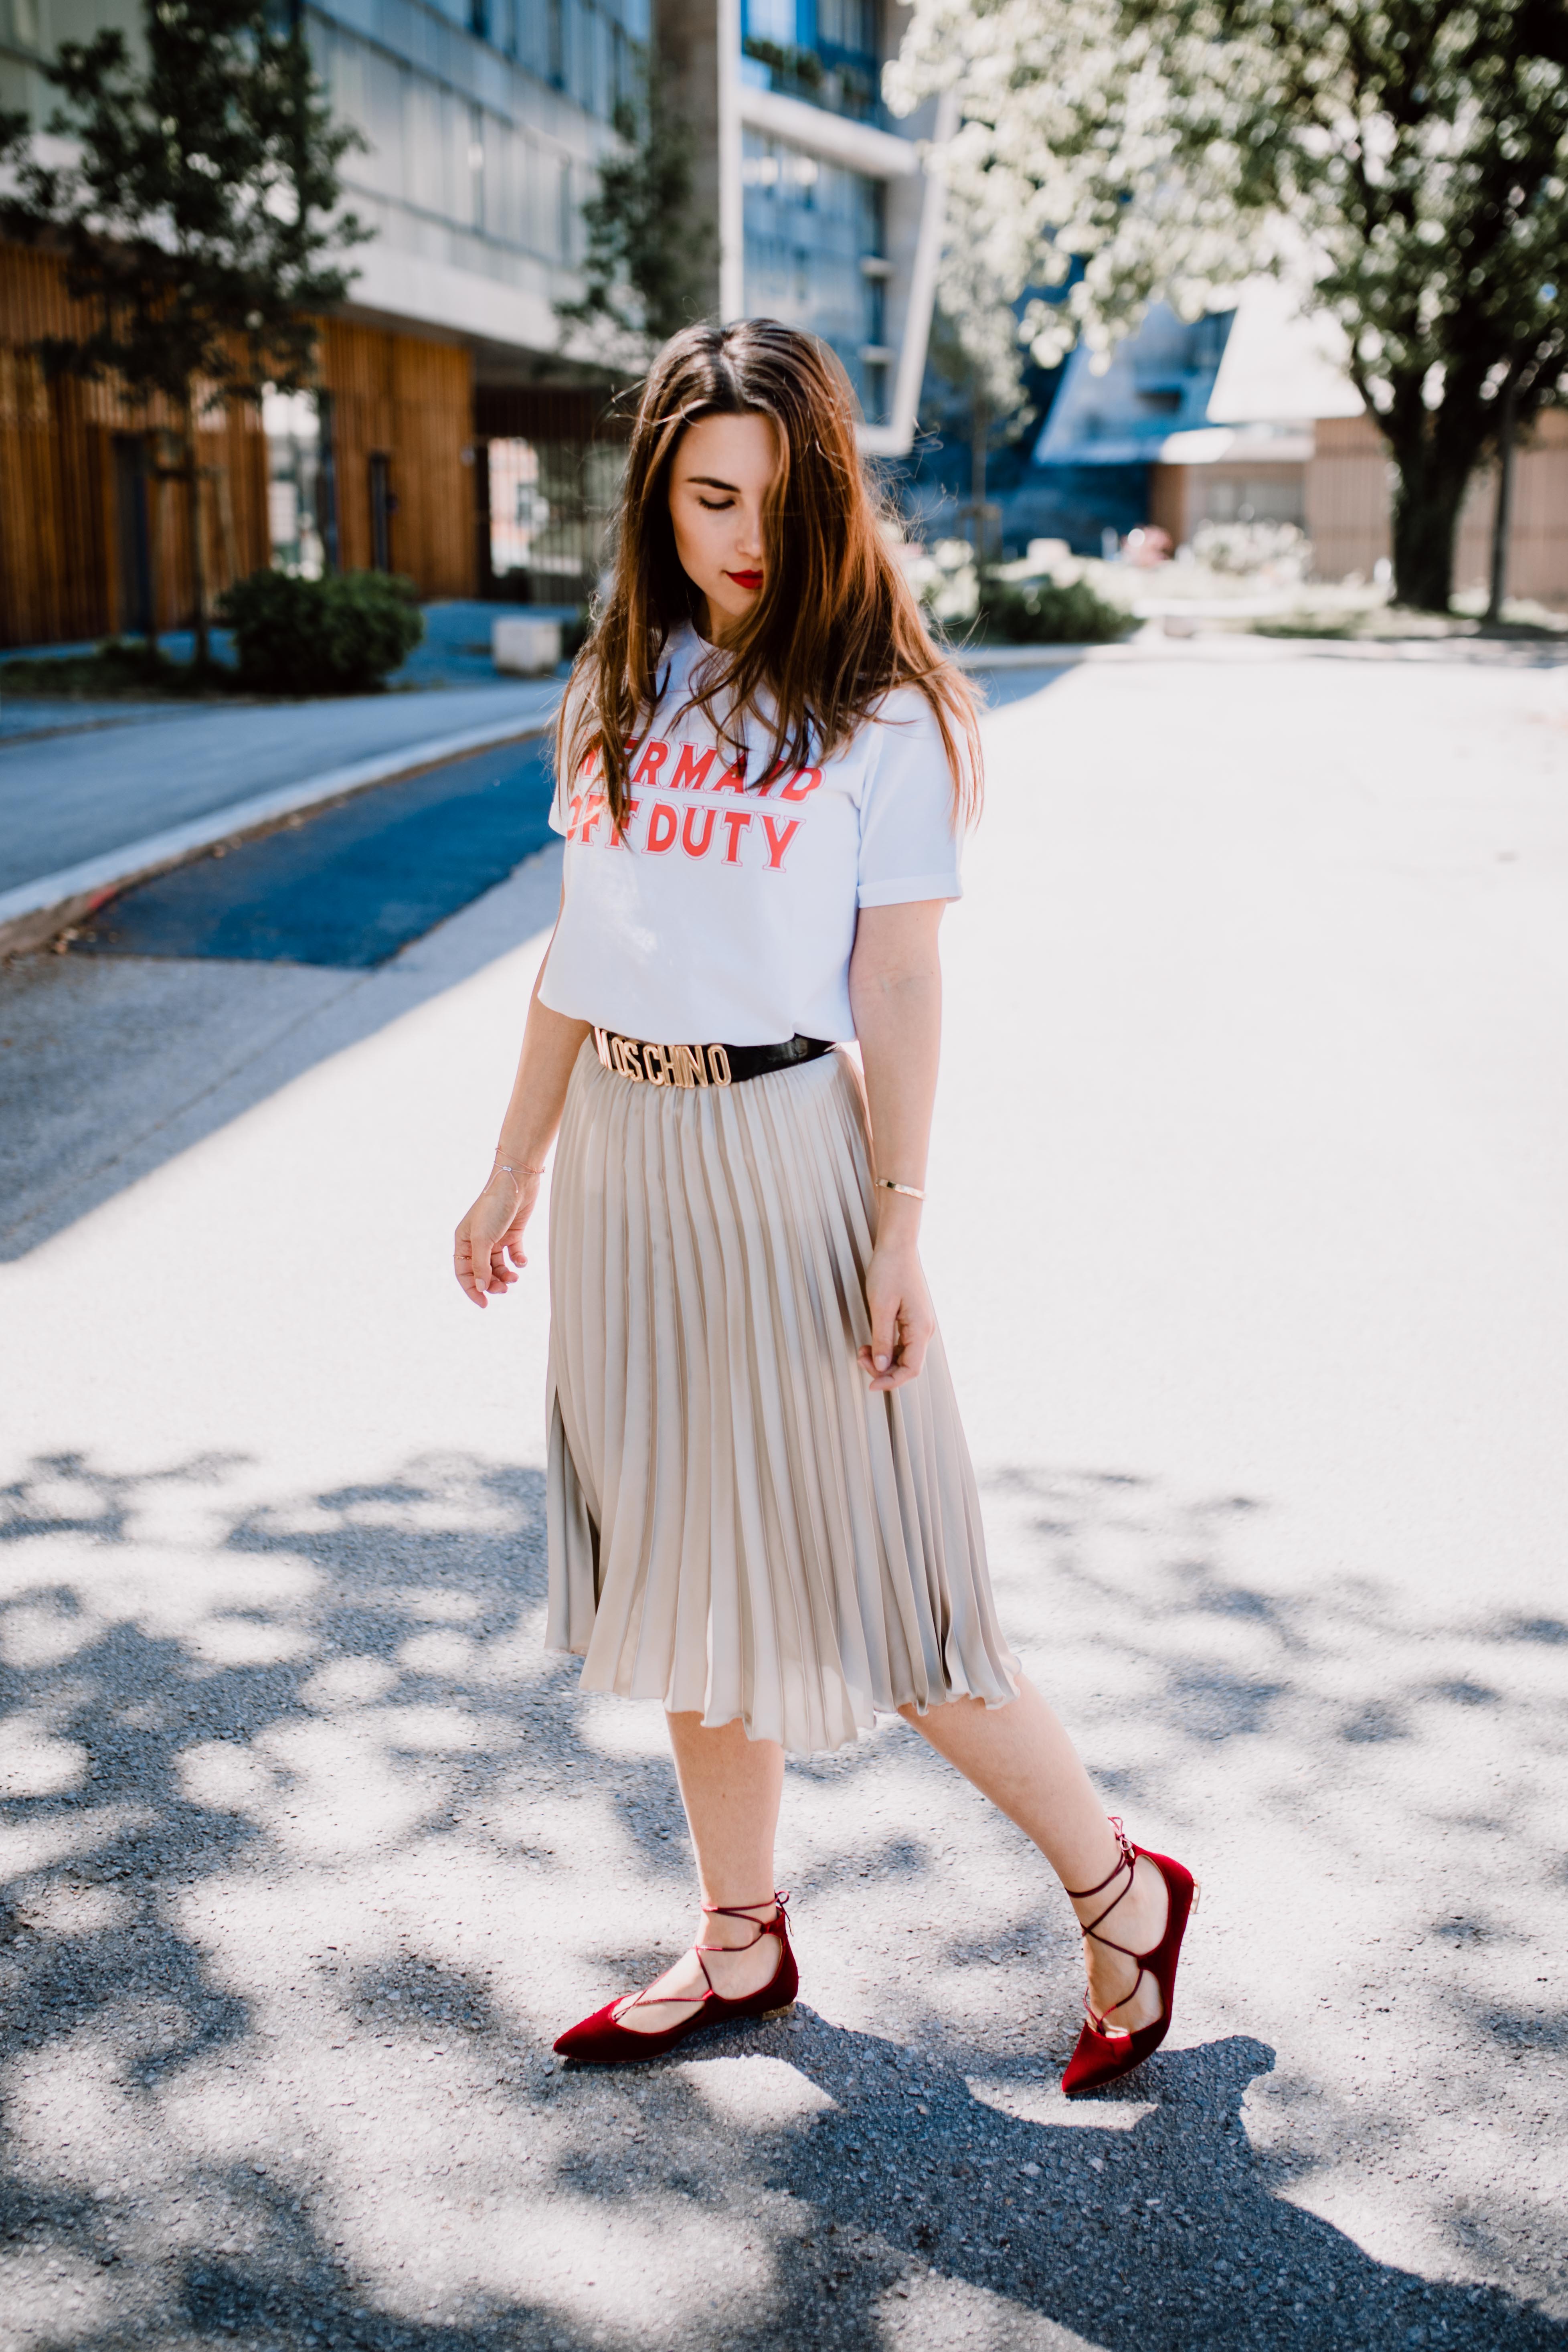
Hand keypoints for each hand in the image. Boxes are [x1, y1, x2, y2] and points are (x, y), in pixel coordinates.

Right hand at [454, 1166, 539, 1307]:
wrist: (516, 1184)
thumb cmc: (494, 1208)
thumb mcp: (483, 1239)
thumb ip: (480, 1266)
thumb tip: (480, 1287)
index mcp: (463, 1241)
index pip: (463, 1272)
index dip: (472, 1289)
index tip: (484, 1304)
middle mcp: (478, 1241)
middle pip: (482, 1272)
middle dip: (492, 1283)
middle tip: (504, 1289)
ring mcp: (495, 1238)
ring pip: (498, 1266)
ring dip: (506, 1275)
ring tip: (514, 1277)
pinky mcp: (512, 1234)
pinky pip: (513, 1255)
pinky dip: (518, 1261)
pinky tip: (521, 1261)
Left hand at [858, 1239, 934, 1391]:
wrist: (898, 1247)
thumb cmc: (889, 1271)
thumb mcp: (880, 1307)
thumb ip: (882, 1340)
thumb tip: (882, 1367)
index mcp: (921, 1329)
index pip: (911, 1369)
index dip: (891, 1382)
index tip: (870, 1386)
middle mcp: (925, 1330)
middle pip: (908, 1365)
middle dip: (883, 1369)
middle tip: (860, 1357)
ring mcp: (920, 1325)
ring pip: (904, 1356)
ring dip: (883, 1359)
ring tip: (862, 1350)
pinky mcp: (913, 1319)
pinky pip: (902, 1343)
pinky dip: (886, 1349)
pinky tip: (871, 1343)